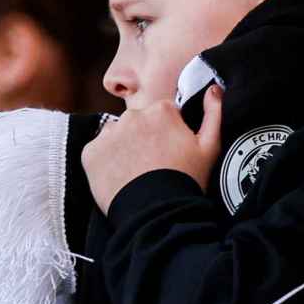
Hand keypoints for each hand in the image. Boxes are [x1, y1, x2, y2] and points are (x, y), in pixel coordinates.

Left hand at [81, 86, 222, 214]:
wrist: (156, 213)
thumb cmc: (185, 180)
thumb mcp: (209, 147)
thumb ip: (213, 113)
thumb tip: (213, 89)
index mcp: (161, 110)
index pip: (162, 115)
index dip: (168, 134)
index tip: (170, 152)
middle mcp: (132, 115)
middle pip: (138, 122)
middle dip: (144, 138)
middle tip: (153, 165)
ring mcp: (109, 134)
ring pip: (116, 135)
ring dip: (123, 148)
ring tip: (135, 173)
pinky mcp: (90, 152)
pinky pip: (98, 152)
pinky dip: (105, 163)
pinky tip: (120, 178)